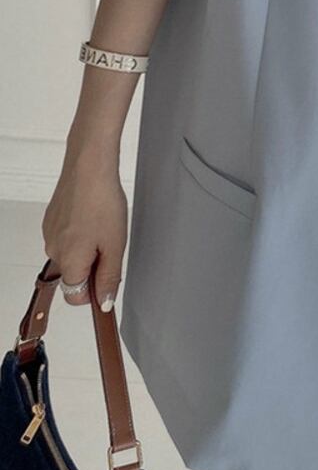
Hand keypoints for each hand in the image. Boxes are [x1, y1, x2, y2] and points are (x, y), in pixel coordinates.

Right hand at [42, 144, 127, 311]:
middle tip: (110, 243)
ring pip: (70, 254)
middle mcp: (53, 250)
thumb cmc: (102, 201)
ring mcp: (50, 233)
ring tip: (103, 225)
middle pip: (73, 274)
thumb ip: (108, 277)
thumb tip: (103, 303)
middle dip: (92, 266)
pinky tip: (92, 215)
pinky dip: (80, 232)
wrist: (88, 167)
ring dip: (87, 248)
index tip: (109, 276)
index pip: (76, 297)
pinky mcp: (51, 219)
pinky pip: (66, 237)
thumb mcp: (115, 245)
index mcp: (69, 261)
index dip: (95, 290)